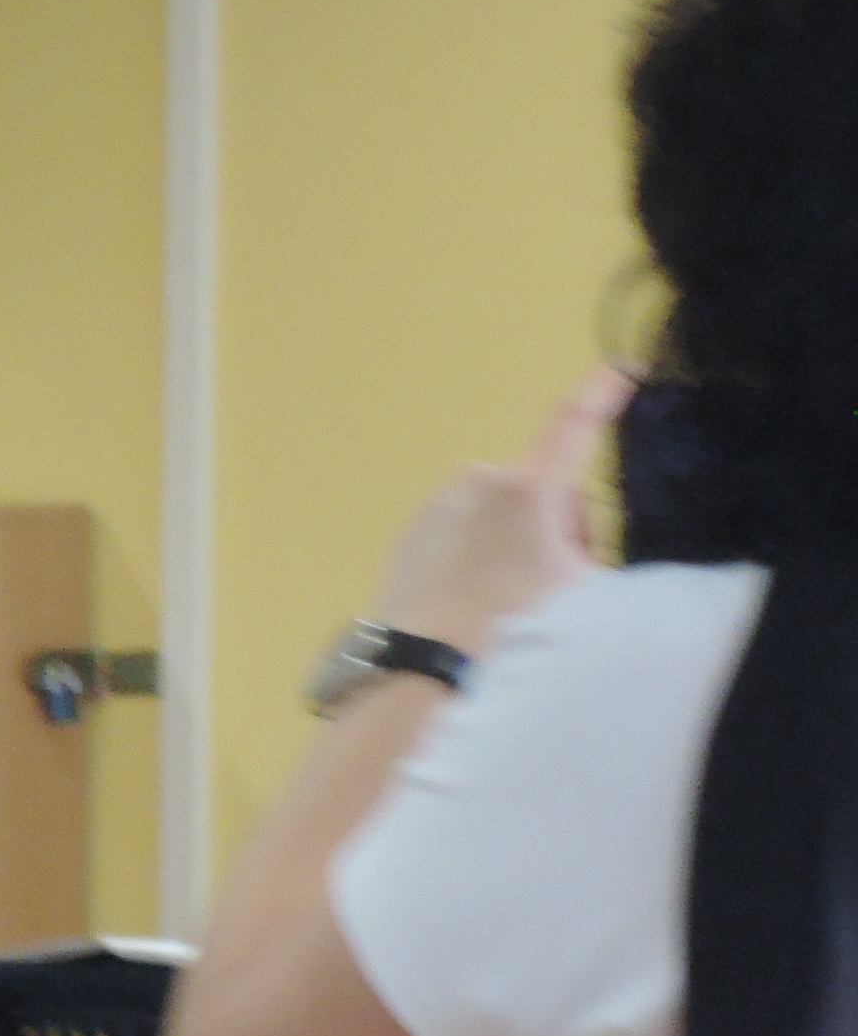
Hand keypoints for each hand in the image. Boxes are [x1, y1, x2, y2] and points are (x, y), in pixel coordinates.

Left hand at [368, 368, 632, 654]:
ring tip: (511, 601)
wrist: (423, 668)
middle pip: (547, 490)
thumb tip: (599, 551)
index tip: (623, 366)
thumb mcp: (586, 593)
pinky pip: (465, 532)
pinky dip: (480, 554)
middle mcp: (480, 481)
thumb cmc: (514, 628)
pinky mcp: (412, 532)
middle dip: (562, 526)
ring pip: (505, 513)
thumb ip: (604, 556)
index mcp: (529, 487)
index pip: (575, 420)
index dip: (603, 390)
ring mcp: (439, 504)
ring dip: (520, 542)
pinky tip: (474, 599)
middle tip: (560, 582)